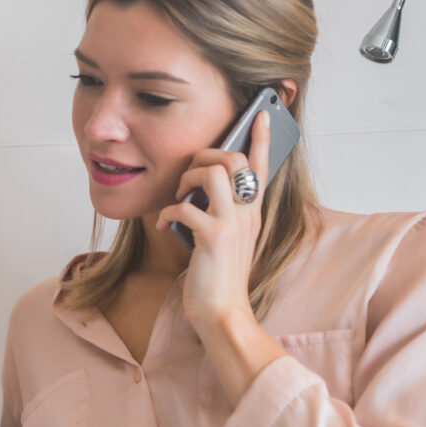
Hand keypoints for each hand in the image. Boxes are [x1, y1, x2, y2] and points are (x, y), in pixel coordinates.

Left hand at [158, 109, 271, 332]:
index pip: (261, 168)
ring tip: (178, 197)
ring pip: (215, 173)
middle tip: (187, 174)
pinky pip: (185, 207)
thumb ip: (222, 214)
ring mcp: (232, 223)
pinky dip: (167, 213)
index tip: (258, 114)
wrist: (222, 312)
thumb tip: (199, 191)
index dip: (259, 139)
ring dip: (188, 177)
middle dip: (205, 156)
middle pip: (234, 159)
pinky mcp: (213, 237)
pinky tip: (164, 227)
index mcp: (251, 213)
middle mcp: (246, 213)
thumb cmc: (218, 278)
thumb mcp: (227, 240)